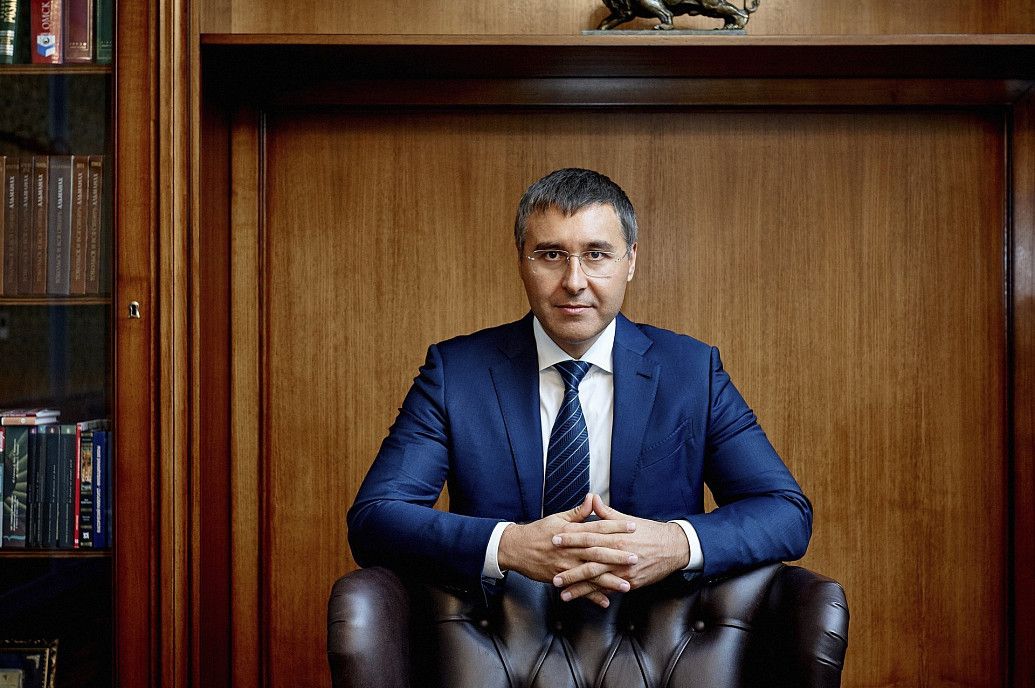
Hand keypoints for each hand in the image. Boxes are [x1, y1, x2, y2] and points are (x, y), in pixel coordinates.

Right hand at [498, 494, 637, 607]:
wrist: (516, 549)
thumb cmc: (538, 532)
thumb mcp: (558, 519)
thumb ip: (578, 512)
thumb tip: (593, 498)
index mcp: (572, 532)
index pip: (598, 528)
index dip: (616, 527)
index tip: (633, 527)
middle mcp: (570, 550)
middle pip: (597, 552)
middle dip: (617, 556)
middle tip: (636, 558)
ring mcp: (566, 566)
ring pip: (590, 574)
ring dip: (609, 580)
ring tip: (627, 585)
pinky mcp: (560, 578)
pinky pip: (579, 589)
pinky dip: (591, 596)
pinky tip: (606, 601)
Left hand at [552, 494, 689, 601]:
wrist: (673, 548)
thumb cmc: (649, 532)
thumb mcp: (627, 520)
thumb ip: (606, 513)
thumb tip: (591, 498)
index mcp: (616, 536)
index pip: (588, 537)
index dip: (570, 538)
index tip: (554, 539)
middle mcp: (618, 554)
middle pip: (590, 562)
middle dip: (570, 569)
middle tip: (553, 574)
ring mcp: (624, 570)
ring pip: (598, 580)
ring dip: (579, 587)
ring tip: (563, 593)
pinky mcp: (631, 582)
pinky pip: (610, 589)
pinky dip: (597, 595)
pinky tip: (584, 599)